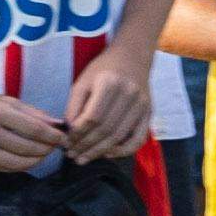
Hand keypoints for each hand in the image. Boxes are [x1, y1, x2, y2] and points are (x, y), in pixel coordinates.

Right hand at [0, 83, 61, 175]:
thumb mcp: (4, 100)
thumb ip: (32, 113)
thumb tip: (58, 124)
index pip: (35, 130)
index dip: (53, 136)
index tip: (64, 137)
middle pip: (28, 148)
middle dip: (47, 149)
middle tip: (57, 146)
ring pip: (18, 163)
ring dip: (37, 160)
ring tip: (45, 153)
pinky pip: (4, 168)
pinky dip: (21, 166)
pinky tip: (28, 159)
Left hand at [56, 45, 150, 162]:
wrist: (132, 58)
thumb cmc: (102, 71)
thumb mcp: (82, 83)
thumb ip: (74, 107)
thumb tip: (70, 134)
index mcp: (110, 83)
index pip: (93, 117)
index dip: (78, 133)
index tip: (66, 142)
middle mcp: (129, 94)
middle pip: (106, 129)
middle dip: (86, 146)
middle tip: (72, 155)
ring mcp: (142, 104)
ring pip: (120, 136)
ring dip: (100, 151)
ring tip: (85, 158)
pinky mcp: (149, 113)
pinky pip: (139, 138)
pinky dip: (124, 150)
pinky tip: (108, 154)